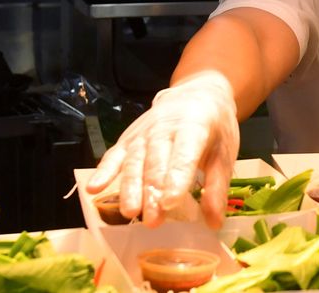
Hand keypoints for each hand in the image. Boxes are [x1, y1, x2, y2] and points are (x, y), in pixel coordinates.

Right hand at [86, 71, 239, 227]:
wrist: (197, 94)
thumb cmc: (214, 127)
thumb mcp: (225, 152)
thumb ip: (217, 187)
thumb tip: (214, 223)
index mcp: (194, 127)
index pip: (184, 155)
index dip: (176, 179)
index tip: (170, 203)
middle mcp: (165, 127)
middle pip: (155, 162)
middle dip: (152, 192)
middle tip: (152, 221)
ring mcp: (143, 132)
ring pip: (134, 160)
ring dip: (130, 188)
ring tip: (130, 213)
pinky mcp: (129, 137)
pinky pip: (115, 154)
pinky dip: (103, 171)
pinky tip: (94, 188)